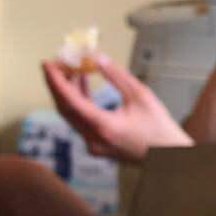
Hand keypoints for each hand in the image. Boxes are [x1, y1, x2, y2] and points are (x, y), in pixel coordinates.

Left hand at [41, 54, 193, 163]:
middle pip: (65, 109)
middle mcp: (94, 139)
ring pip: (71, 116)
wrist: (169, 156)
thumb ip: (116, 76)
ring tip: (71, 69)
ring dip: (68, 93)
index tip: (47, 64)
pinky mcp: (97, 146)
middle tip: (56, 64)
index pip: (70, 101)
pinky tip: (82, 86)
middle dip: (58, 84)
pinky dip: (78, 103)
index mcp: (104, 126)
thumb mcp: (140, 95)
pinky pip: (80, 122)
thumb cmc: (159, 128)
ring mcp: (94, 145)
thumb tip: (97, 58)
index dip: (56, 80)